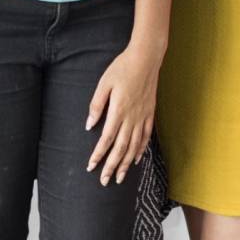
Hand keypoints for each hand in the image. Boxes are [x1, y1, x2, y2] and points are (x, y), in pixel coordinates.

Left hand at [86, 45, 160, 184]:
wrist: (146, 59)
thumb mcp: (104, 84)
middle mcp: (132, 118)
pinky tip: (136, 160)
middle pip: (121, 148)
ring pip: (134, 146)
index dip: (98, 155)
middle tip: (105, 181)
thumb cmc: (122, 68)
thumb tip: (89, 125)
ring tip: (120, 178)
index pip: (106, 139)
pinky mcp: (150, 114)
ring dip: (126, 164)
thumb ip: (96, 105)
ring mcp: (143, 117)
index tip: (91, 166)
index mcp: (118, 111)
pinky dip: (141, 150)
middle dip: (112, 166)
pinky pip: (146, 137)